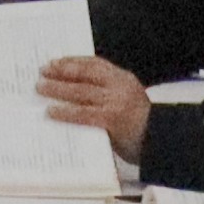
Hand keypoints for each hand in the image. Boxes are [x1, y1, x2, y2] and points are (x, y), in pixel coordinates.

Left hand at [35, 57, 152, 151]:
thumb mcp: (127, 101)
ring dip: (57, 89)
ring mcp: (116, 102)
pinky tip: (52, 112)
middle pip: (84, 75)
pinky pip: (83, 114)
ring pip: (80, 92)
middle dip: (61, 72)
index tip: (55, 62)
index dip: (72, 61)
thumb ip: (106, 95)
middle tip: (42, 72)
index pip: (94, 63)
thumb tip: (71, 91)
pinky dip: (65, 112)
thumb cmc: (142, 126)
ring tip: (40, 88)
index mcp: (123, 78)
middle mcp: (119, 86)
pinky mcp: (112, 120)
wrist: (163, 142)